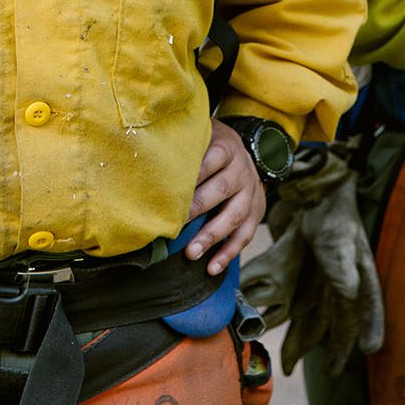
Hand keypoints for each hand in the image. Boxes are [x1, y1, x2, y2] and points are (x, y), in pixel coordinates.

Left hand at [184, 117, 265, 274]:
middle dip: (197, 208)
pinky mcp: (256, 213)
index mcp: (226, 147)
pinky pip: (244, 236)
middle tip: (174, 224)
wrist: (248, 153)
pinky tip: (212, 268)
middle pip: (221, 189)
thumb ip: (184, 143)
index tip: (170, 191)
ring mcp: (250, 193)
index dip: (192, 175)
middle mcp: (241, 170)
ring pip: (234, 216)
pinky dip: (228, 253)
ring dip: (212, 236)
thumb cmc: (212, 146)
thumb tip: (148, 149)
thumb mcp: (203, 135)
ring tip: (191, 253)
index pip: (210, 160)